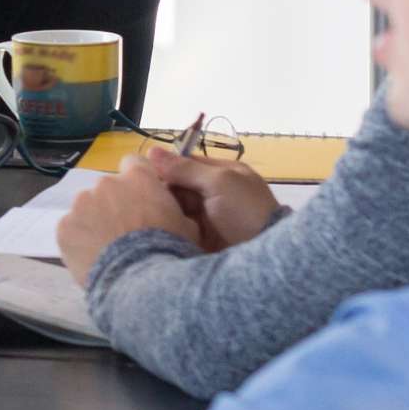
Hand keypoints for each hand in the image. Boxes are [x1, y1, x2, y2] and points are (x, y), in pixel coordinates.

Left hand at [55, 159, 202, 285]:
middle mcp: (106, 183)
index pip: (134, 163)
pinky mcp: (64, 226)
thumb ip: (170, 207)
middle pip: (107, 188)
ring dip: (95, 221)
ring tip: (107, 248)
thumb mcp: (186, 225)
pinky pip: (71, 229)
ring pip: (86, 208)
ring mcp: (81, 204)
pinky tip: (92, 257)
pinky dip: (79, 240)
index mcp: (138, 178)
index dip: (137, 181)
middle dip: (114, 205)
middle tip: (125, 232)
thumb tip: (163, 210)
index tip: (140, 199)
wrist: (139, 281)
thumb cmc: (169, 251)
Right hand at [129, 151, 285, 251]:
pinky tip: (156, 229)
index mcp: (223, 174)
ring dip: (164, 211)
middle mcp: (215, 194)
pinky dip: (169, 228)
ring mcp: (208, 218)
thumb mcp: (219, 182)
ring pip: (176, 208)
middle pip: (179, 187)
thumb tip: (152, 151)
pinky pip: (178, 228)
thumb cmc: (245, 211)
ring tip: (148, 215)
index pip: (187, 164)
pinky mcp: (201, 240)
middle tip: (145, 199)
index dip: (166, 168)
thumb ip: (185, 168)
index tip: (144, 175)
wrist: (263, 259)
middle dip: (164, 192)